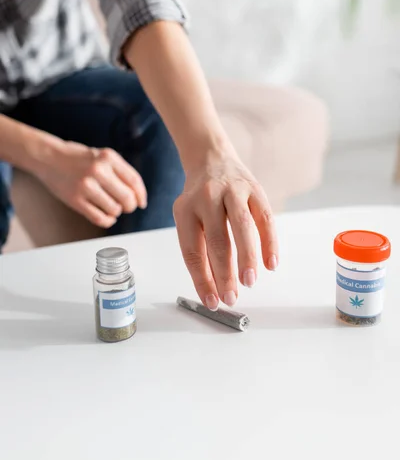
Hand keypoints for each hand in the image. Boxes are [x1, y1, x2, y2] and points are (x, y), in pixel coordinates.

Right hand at [34, 141, 146, 227]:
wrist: (49, 158)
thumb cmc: (79, 158)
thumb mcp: (102, 155)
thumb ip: (120, 171)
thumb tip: (138, 196)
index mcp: (109, 157)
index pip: (134, 180)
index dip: (141, 195)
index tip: (142, 203)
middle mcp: (98, 170)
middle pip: (127, 198)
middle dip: (130, 206)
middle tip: (126, 207)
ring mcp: (86, 186)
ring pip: (114, 210)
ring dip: (116, 212)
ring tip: (110, 206)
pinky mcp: (75, 200)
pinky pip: (100, 218)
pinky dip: (108, 220)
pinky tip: (106, 216)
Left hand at [173, 149, 277, 309]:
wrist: (211, 157)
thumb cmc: (200, 197)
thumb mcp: (190, 217)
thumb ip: (202, 248)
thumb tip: (214, 287)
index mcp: (185, 209)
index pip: (193, 251)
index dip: (202, 279)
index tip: (212, 301)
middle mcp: (207, 198)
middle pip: (217, 240)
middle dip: (225, 273)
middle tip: (231, 297)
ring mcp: (233, 191)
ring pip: (242, 227)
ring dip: (247, 257)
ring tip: (250, 281)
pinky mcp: (255, 188)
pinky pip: (265, 218)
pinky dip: (269, 242)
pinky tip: (271, 263)